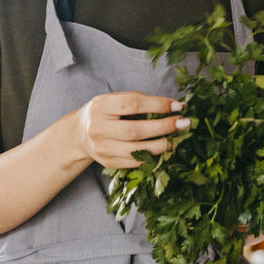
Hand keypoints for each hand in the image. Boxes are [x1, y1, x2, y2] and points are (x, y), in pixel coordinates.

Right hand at [72, 92, 188, 168]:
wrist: (80, 134)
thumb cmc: (104, 113)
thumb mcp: (114, 100)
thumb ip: (138, 101)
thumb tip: (172, 107)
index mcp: (101, 107)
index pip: (133, 104)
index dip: (158, 105)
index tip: (178, 107)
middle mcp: (99, 128)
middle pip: (135, 130)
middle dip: (163, 127)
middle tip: (183, 123)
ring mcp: (102, 148)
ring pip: (136, 151)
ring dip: (161, 145)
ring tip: (175, 139)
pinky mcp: (108, 163)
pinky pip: (135, 163)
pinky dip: (152, 157)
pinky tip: (162, 150)